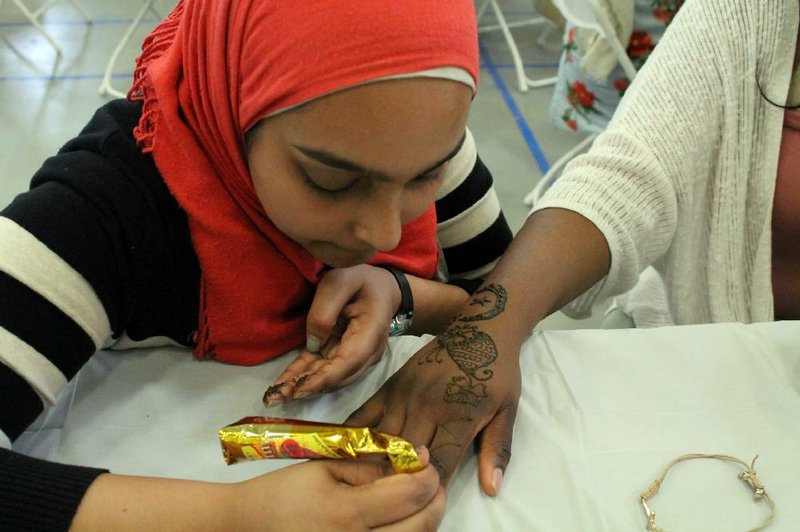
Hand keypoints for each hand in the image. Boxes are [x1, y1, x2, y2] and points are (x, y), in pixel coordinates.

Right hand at [72, 448, 442, 530]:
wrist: (248, 529)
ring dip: (426, 518)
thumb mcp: (324, 468)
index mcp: (347, 514)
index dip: (427, 473)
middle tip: (432, 478)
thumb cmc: (282, 494)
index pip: (411, 494)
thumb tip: (409, 462)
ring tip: (420, 498)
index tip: (425, 457)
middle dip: (436, 497)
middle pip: (422, 525)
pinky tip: (402, 520)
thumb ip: (368, 466)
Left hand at [265, 265, 399, 404]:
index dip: (324, 377)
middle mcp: (368, 351)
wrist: (380, 287)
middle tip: (276, 398)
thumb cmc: (361, 280)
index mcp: (372, 331)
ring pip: (329, 376)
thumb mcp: (340, 281)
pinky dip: (304, 376)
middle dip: (308, 388)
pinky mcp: (345, 355)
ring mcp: (358, 356)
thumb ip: (325, 311)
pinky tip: (284, 385)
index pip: (349, 361)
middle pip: (338, 376)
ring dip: (302, 386)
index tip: (300, 389)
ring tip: (274, 396)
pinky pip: (323, 367)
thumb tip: (313, 344)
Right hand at [346, 284, 521, 496]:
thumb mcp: (507, 412)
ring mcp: (404, 394)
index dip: (430, 488)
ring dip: (376, 463)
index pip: (438, 464)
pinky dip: (356, 435)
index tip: (425, 504)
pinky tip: (348, 454)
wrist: (481, 329)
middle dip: (400, 480)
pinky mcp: (390, 384)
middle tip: (394, 498)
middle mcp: (427, 406)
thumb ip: (498, 450)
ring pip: (381, 438)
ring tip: (370, 483)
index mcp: (459, 415)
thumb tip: (492, 489)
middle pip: (404, 455)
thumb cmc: (498, 375)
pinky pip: (365, 414)